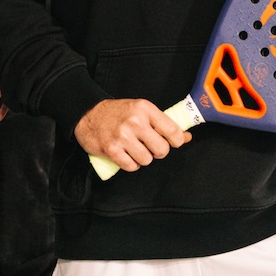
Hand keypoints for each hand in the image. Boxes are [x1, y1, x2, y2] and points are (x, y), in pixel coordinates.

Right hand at [74, 98, 190, 172]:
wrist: (87, 113)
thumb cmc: (117, 112)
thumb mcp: (141, 110)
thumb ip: (163, 123)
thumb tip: (187, 137)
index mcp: (145, 109)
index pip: (173, 131)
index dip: (176, 141)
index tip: (171, 142)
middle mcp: (135, 121)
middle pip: (162, 149)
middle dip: (157, 151)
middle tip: (148, 146)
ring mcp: (123, 136)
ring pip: (147, 160)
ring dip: (141, 158)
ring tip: (133, 148)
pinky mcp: (112, 150)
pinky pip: (131, 166)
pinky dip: (129, 163)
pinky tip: (124, 154)